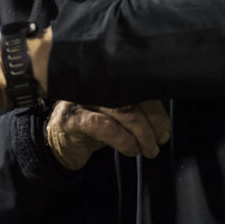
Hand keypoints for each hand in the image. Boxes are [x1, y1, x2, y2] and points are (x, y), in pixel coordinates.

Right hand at [45, 0, 169, 170]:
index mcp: (107, 74)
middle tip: (160, 140)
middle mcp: (94, 80)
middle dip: (152, 121)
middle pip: (132, 95)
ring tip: (148, 149)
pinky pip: (102, 126)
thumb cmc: (92, 124)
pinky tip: (130, 149)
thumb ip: (136, 107)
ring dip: (141, 133)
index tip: (166, 128)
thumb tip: (164, 124)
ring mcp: (80, 98)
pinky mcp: (71, 118)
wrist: (58, 142)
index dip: (157, 107)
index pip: (138, 83)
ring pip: (121, 109)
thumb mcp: (116, 113)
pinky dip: (122, 140)